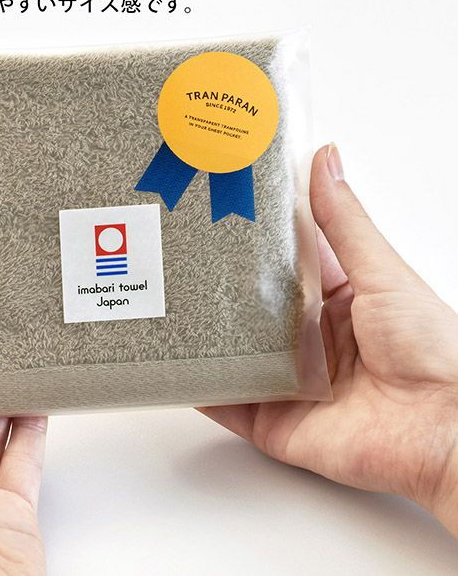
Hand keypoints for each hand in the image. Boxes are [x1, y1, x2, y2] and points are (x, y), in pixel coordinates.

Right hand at [201, 144, 457, 533]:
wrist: (442, 434)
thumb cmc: (431, 351)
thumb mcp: (382, 273)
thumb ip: (344, 222)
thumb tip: (326, 158)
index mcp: (332, 301)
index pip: (280, 264)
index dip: (250, 240)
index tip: (216, 209)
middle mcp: (306, 340)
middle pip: (249, 309)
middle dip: (216, 287)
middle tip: (174, 254)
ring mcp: (286, 382)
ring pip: (231, 354)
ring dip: (201, 335)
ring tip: (162, 306)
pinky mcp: (274, 423)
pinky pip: (227, 405)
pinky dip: (199, 390)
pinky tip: (171, 368)